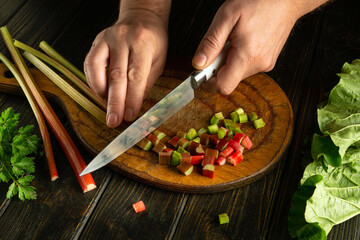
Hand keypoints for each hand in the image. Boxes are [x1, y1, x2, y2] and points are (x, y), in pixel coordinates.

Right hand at [84, 9, 167, 127]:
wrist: (141, 18)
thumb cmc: (152, 42)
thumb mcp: (158, 61)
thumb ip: (146, 83)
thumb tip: (134, 106)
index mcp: (143, 44)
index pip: (136, 76)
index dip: (132, 98)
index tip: (130, 115)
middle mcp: (123, 39)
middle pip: (116, 75)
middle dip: (115, 102)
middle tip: (114, 120)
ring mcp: (106, 39)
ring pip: (98, 69)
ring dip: (101, 93)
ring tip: (107, 108)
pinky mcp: (96, 42)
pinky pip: (89, 64)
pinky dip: (93, 82)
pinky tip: (100, 93)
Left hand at [192, 0, 306, 94]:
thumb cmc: (258, 1)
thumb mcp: (226, 17)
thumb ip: (211, 43)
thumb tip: (198, 64)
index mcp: (247, 55)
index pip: (224, 86)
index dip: (209, 81)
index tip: (203, 69)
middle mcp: (259, 64)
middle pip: (229, 80)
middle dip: (218, 67)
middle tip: (220, 45)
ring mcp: (266, 64)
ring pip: (237, 74)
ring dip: (228, 62)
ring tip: (234, 40)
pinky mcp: (268, 61)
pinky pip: (246, 67)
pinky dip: (239, 58)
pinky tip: (242, 41)